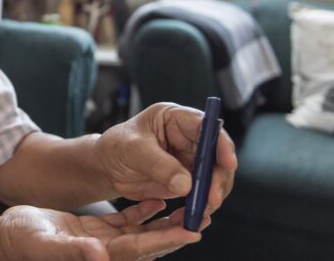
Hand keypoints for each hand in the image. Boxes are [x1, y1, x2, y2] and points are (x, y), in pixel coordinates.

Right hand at [0, 199, 203, 260]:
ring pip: (143, 232)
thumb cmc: (22, 241)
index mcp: (99, 257)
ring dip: (165, 221)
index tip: (192, 230)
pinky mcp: (96, 233)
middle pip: (149, 243)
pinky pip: (127, 223)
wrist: (7, 238)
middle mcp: (106, 254)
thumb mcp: (45, 244)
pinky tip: (156, 198)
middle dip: (176, 231)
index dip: (166, 240)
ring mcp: (103, 243)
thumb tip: (100, 256)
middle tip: (203, 216)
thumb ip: (72, 251)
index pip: (141, 249)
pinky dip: (143, 212)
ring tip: (189, 206)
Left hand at [93, 103, 237, 215]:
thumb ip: (158, 165)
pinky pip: (203, 192)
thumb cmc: (114, 148)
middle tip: (212, 198)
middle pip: (217, 155)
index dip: (220, 143)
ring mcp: (189, 159)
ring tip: (201, 210)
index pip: (206, 126)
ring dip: (212, 194)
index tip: (228, 163)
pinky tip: (194, 215)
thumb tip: (187, 184)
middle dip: (218, 177)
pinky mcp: (187, 179)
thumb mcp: (132, 151)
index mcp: (174, 118)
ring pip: (214, 176)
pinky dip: (202, 204)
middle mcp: (187, 137)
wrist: (105, 168)